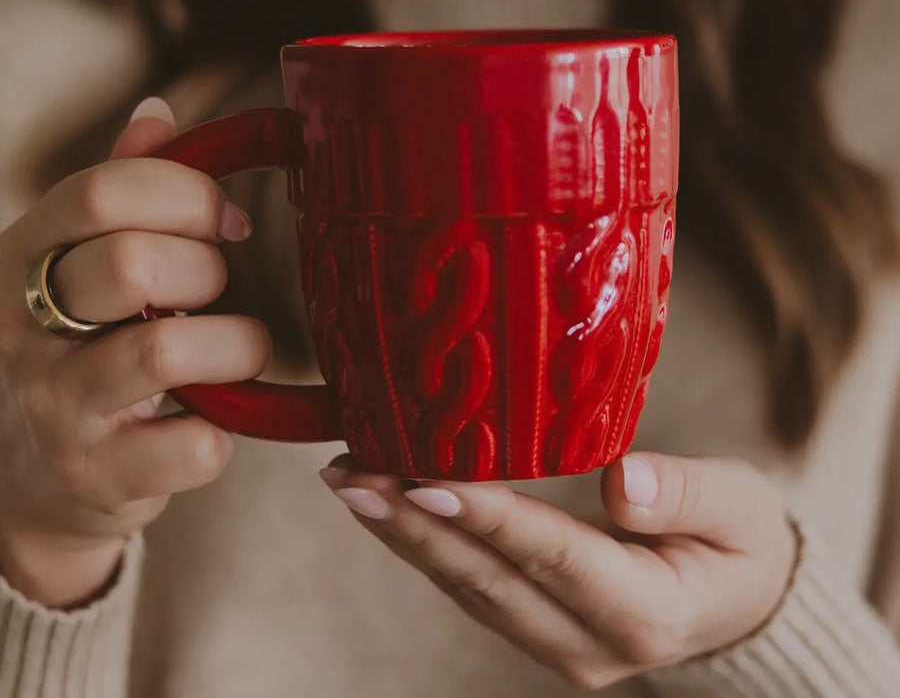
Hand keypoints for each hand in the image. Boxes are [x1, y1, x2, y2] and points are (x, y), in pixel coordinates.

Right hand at [0, 99, 270, 607]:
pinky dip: (225, 430)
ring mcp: (57, 407)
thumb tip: (157, 114)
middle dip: (208, 271)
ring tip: (238, 351)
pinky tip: (213, 420)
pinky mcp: (99, 477)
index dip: (188, 194)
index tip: (229, 221)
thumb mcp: (77, 266)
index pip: (102, 193)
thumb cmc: (78, 353)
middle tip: (219, 292)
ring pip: (166, 349)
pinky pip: (193, 443)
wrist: (34, 481)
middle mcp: (25, 329)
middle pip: (133, 263)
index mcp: (24, 259)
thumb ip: (117, 193)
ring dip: (236, 345)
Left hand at [320, 452, 796, 689]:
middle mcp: (590, 642)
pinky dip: (428, 544)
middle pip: (488, 577)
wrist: (742, 598)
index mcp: (645, 610)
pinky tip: (390, 507)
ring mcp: (559, 644)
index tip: (421, 476)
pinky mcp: (539, 629)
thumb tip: (623, 483)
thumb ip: (686, 494)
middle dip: (413, 523)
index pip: (549, 554)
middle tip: (349, 476)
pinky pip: (472, 587)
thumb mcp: (739, 508)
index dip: (484, 516)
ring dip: (404, 533)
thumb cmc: (741, 540)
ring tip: (349, 483)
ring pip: (467, 586)